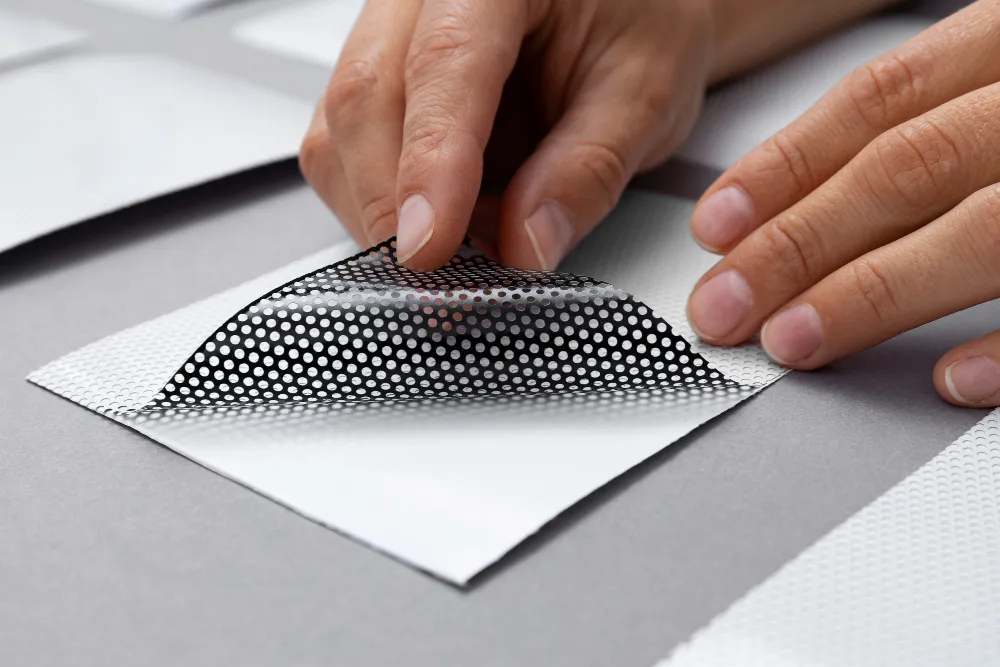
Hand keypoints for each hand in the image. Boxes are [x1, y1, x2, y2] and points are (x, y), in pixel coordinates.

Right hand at [300, 0, 712, 270]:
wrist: (626, 5)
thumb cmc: (643, 22)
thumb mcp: (644, 95)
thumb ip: (584, 171)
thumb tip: (522, 247)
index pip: (443, 65)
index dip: (430, 166)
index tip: (431, 250)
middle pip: (364, 96)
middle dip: (391, 208)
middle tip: (442, 287)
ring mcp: (390, 34)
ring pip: (339, 129)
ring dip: (386, 212)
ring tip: (463, 247)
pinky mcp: (381, 80)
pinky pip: (346, 148)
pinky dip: (386, 204)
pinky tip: (443, 221)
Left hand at [686, 0, 999, 407]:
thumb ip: (941, 115)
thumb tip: (806, 197)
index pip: (880, 101)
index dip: (785, 165)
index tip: (716, 225)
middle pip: (910, 167)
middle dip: (800, 243)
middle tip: (723, 305)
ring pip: (986, 232)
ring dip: (877, 294)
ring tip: (796, 343)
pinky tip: (949, 381)